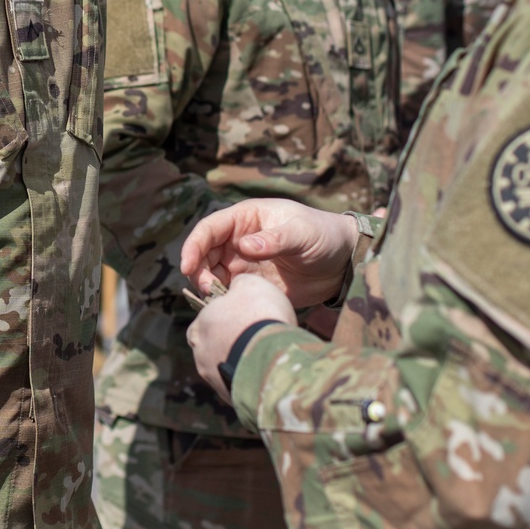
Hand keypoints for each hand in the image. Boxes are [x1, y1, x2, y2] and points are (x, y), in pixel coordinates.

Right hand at [180, 198, 357, 309]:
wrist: (343, 263)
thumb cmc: (323, 235)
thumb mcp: (302, 233)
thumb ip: (275, 239)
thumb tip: (244, 246)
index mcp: (247, 217)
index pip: (210, 228)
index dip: (194, 245)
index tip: (186, 267)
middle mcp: (239, 239)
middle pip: (204, 254)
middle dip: (198, 272)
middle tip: (209, 291)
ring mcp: (244, 263)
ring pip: (212, 275)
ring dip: (208, 288)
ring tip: (220, 302)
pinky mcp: (252, 285)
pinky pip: (228, 293)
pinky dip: (222, 301)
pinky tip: (230, 310)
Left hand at [186, 274, 296, 403]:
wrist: (271, 359)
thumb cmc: (258, 314)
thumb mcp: (251, 283)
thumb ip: (239, 284)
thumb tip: (236, 287)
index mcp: (201, 323)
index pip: (208, 316)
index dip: (228, 313)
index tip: (247, 313)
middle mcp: (200, 352)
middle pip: (212, 343)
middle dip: (228, 339)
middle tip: (252, 334)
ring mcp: (213, 378)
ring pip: (224, 365)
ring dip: (238, 359)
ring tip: (262, 354)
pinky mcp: (229, 397)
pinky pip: (237, 383)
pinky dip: (248, 377)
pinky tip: (265, 370)